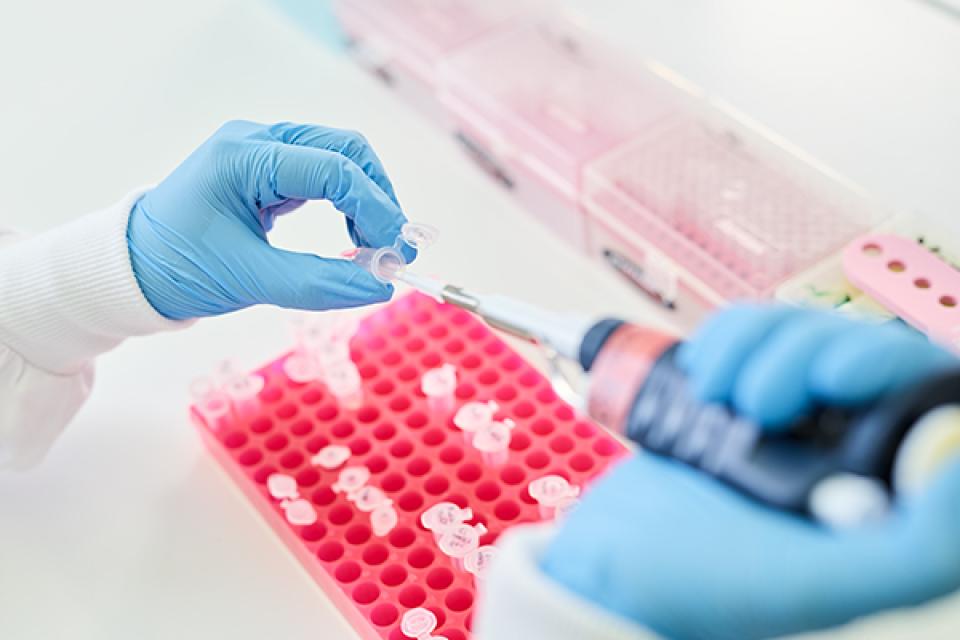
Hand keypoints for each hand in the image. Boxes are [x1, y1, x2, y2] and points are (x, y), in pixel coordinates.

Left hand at [127, 120, 413, 319]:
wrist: (132, 268)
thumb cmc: (178, 269)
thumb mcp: (249, 281)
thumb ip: (318, 283)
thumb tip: (380, 287)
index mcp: (243, 157)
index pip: (333, 169)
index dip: (376, 209)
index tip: (397, 253)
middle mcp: (255, 141)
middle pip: (344, 150)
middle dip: (378, 197)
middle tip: (395, 248)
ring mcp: (260, 150)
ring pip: (338, 157)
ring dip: (366, 199)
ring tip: (374, 247)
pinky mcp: (265, 169)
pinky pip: (322, 174)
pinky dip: (346, 203)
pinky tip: (352, 237)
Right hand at [542, 306, 959, 639]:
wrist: (605, 557)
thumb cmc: (692, 584)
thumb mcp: (810, 585)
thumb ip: (915, 550)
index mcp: (887, 501)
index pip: (930, 397)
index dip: (892, 369)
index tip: (836, 376)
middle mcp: (848, 454)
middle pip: (866, 351)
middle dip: (805, 356)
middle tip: (757, 401)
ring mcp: (792, 419)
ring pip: (806, 332)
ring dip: (755, 346)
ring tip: (713, 393)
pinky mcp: (742, 392)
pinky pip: (753, 330)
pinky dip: (726, 338)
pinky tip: (702, 374)